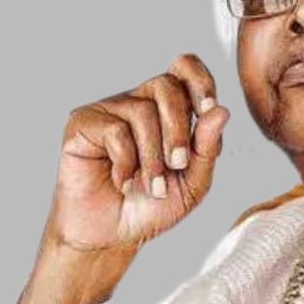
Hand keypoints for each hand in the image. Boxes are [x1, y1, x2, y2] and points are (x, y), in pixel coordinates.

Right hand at [46, 54, 229, 251]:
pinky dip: (126, 163)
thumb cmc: (152, 205)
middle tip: (179, 164)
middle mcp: (139, 101)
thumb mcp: (193, 183)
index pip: (185, 68)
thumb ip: (207, 148)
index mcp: (170, 108)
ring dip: (153, 157)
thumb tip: (221, 112)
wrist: (113, 235)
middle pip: (167, 85)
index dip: (200, 80)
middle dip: (178, 129)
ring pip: (143, 112)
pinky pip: (114, 130)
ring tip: (152, 186)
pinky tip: (123, 183)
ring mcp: (109, 110)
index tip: (209, 109)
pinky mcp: (82, 124)